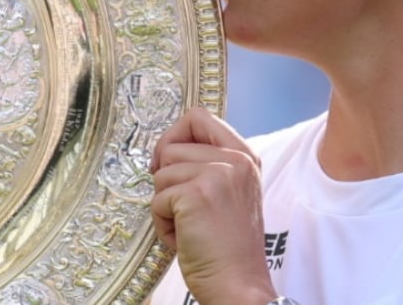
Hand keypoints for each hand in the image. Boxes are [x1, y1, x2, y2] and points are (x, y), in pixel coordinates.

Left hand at [150, 107, 276, 304]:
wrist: (238, 286)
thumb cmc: (226, 247)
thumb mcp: (228, 193)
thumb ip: (208, 164)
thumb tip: (166, 148)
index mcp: (244, 157)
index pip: (198, 117)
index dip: (174, 137)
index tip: (169, 163)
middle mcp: (235, 161)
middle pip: (172, 146)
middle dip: (167, 180)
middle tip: (183, 208)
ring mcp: (217, 175)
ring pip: (161, 173)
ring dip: (165, 205)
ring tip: (189, 227)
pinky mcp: (196, 195)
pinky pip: (157, 199)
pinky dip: (163, 223)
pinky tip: (185, 239)